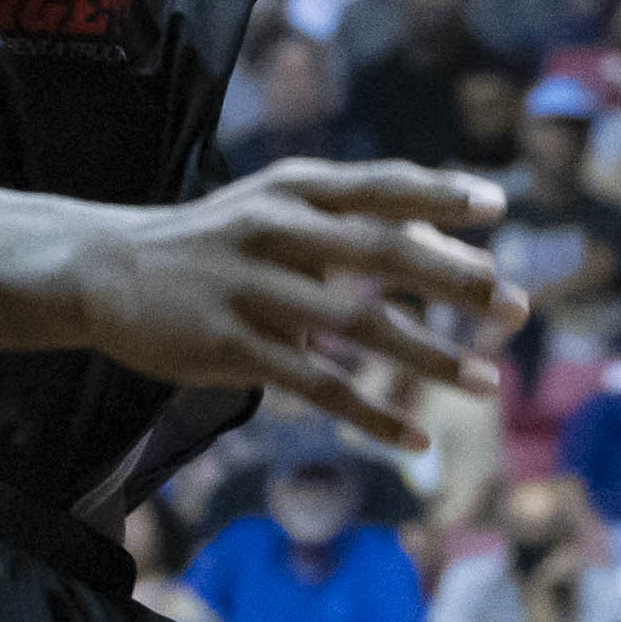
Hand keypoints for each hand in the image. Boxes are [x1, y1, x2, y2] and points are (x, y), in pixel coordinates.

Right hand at [77, 164, 520, 431]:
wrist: (106, 270)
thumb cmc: (212, 241)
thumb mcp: (270, 206)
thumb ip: (347, 219)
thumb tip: (447, 244)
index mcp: (292, 189)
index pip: (378, 185)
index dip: (438, 194)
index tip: (496, 206)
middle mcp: (276, 231)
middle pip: (381, 253)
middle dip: (455, 281)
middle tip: (514, 307)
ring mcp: (253, 290)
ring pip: (358, 326)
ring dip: (429, 357)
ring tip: (486, 383)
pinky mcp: (233, 347)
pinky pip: (318, 385)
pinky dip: (372, 413)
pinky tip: (415, 436)